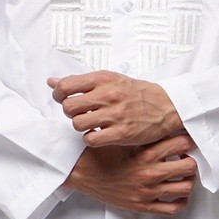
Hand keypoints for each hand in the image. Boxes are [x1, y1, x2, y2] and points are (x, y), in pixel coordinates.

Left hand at [48, 71, 182, 146]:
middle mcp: (108, 95)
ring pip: (78, 124)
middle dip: (69, 112)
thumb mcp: (110, 80)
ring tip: (90, 124)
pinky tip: (99, 134)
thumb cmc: (137, 93)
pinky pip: (91, 139)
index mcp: (103, 79)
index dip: (58, 95)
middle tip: (79, 113)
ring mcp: (115, 115)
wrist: (167, 106)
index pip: (66, 86)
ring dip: (80, 126)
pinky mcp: (121, 133)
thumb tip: (52, 82)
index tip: (62, 99)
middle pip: (69, 107)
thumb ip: (80, 82)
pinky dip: (91, 139)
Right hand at [63, 133, 197, 215]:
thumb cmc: (101, 154)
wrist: (81, 174)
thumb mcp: (122, 139)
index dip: (188, 139)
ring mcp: (148, 193)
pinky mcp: (143, 206)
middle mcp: (150, 174)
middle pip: (189, 167)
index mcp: (145, 155)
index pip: (181, 144)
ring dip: (188, 179)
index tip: (188, 138)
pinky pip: (172, 208)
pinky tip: (178, 192)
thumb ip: (142, 134)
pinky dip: (181, 200)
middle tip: (187, 156)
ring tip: (183, 173)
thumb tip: (162, 126)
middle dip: (191, 159)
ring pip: (185, 188)